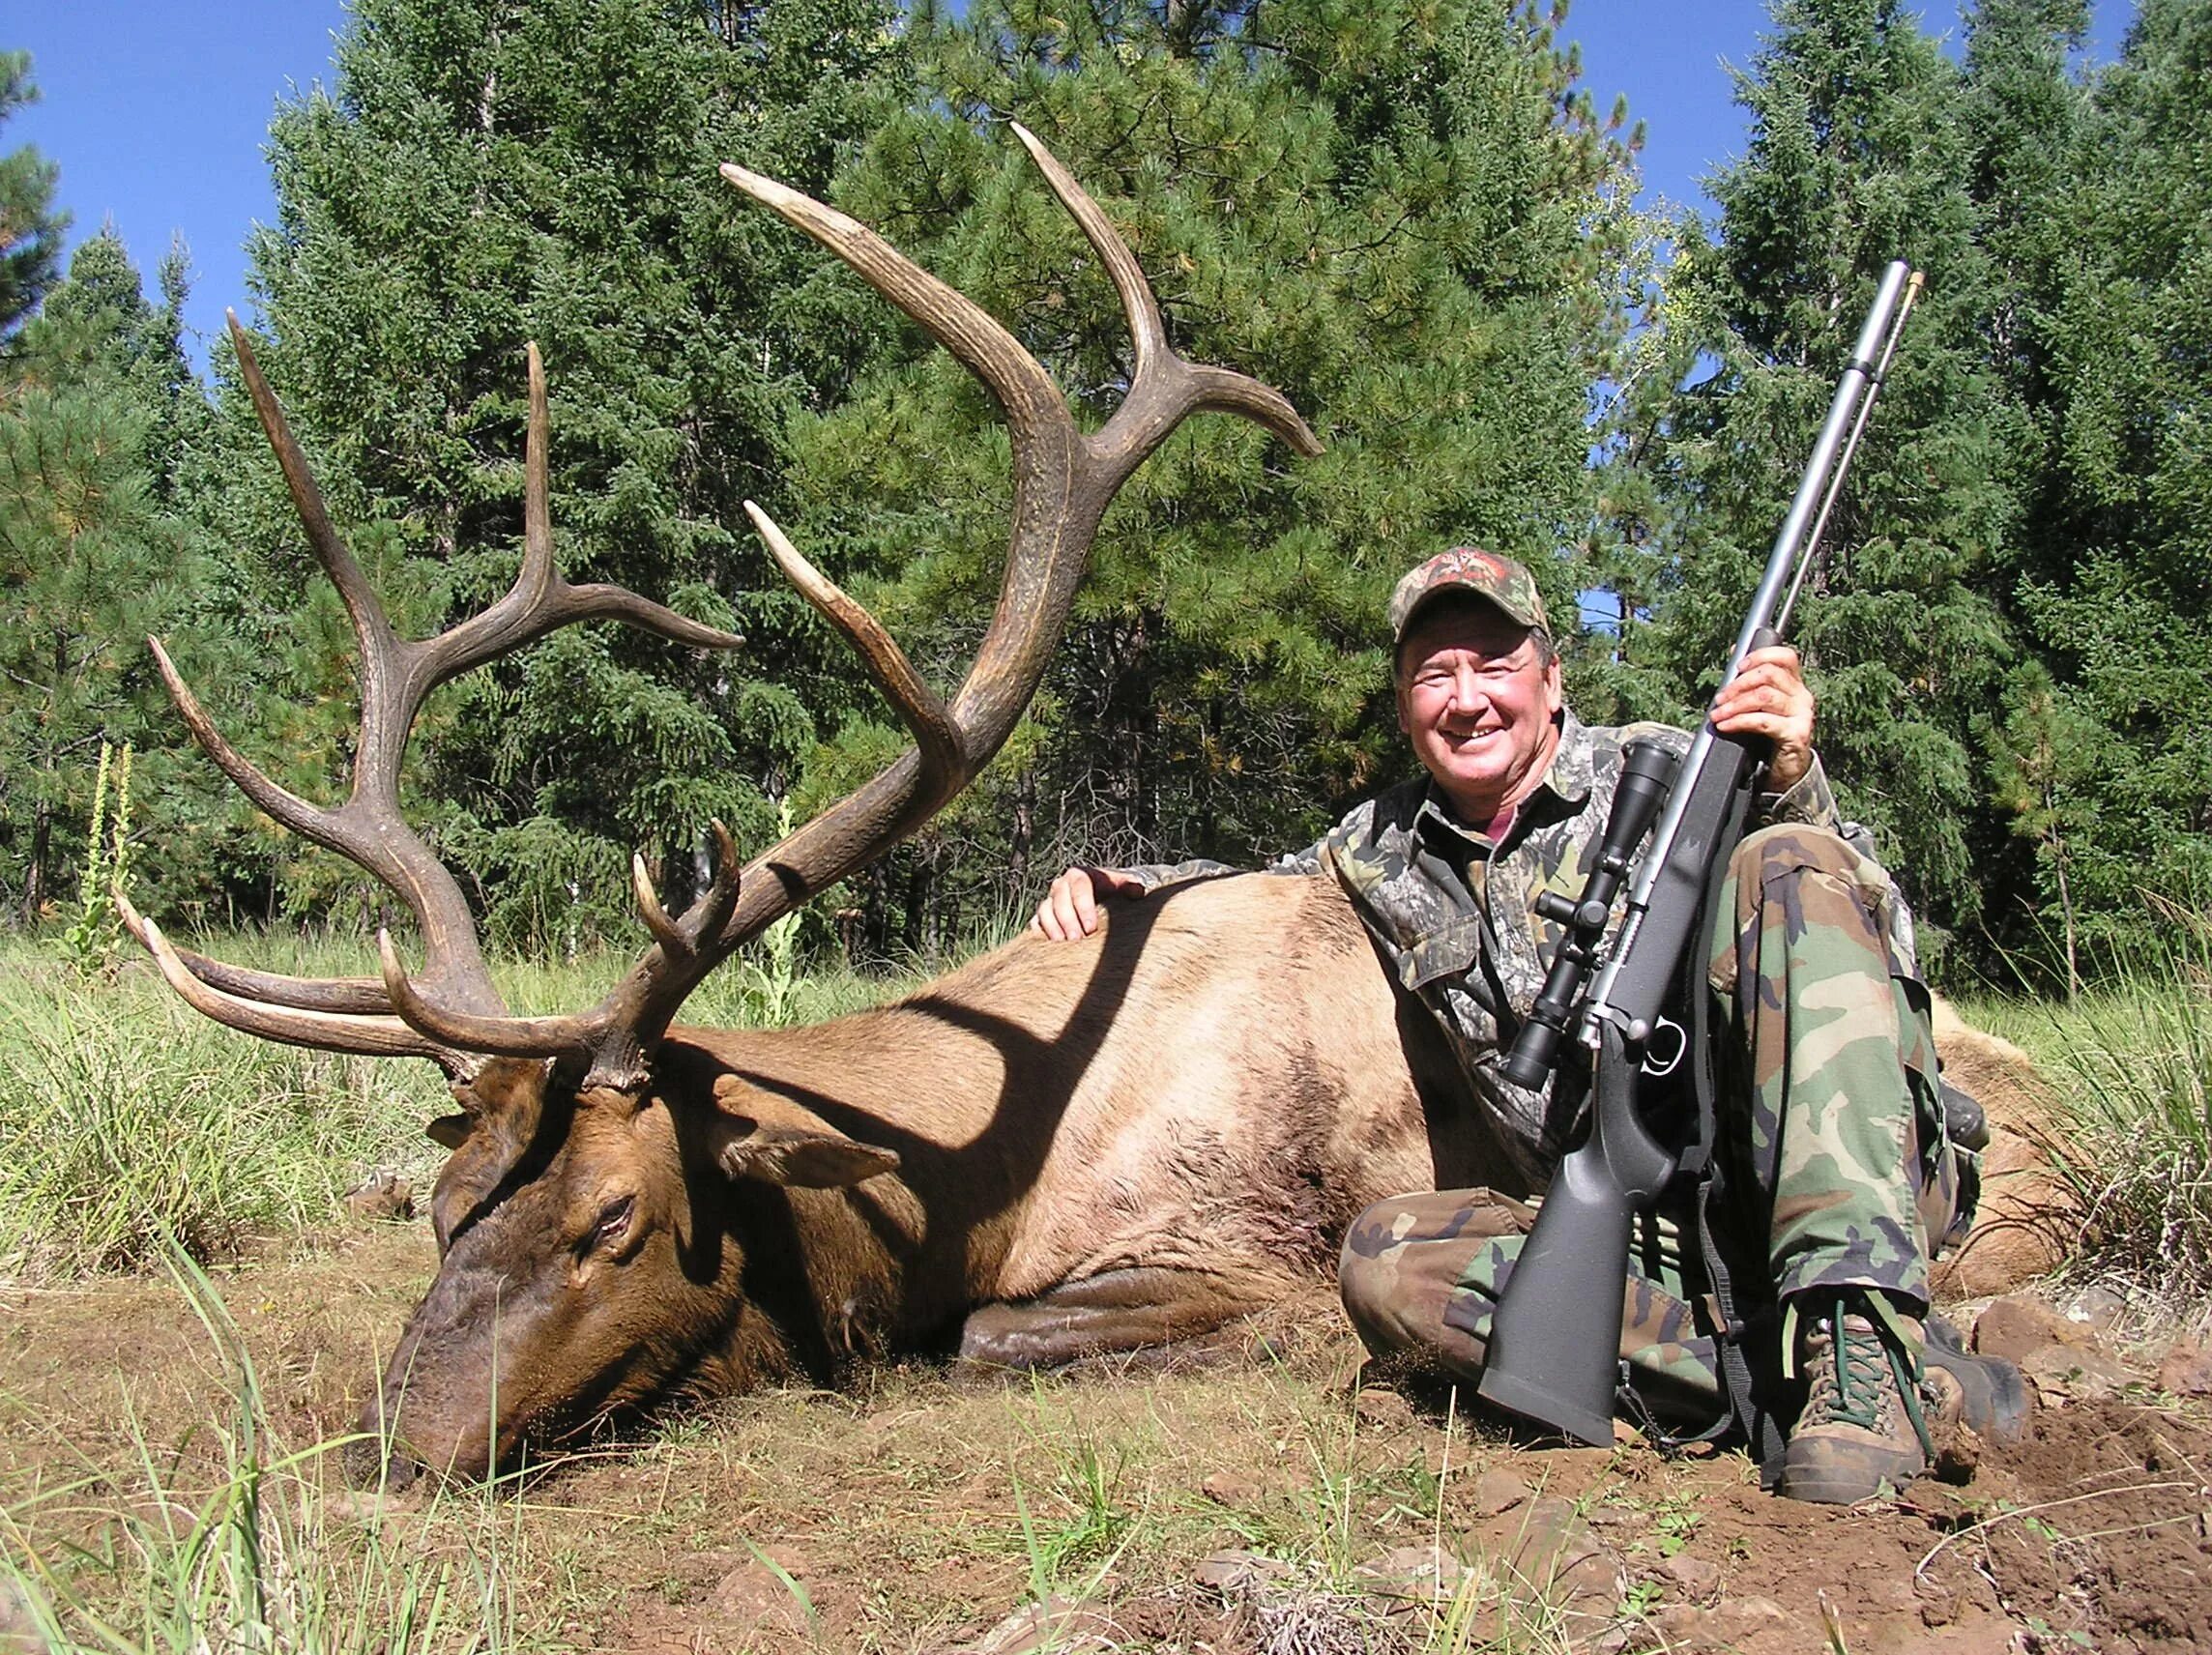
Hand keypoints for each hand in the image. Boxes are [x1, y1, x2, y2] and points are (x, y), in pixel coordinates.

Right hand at [1030, 866, 1144, 940]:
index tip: (1092, 928)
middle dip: (1067, 921)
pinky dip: (1040, 934)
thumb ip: (1130, 887)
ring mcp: (1050, 901)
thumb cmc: (1112, 894)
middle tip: (1077, 940)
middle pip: (1059, 900)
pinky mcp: (1042, 916)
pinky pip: (1035, 923)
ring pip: (1044, 911)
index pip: (1080, 887)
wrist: (1099, 899)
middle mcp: (1061, 886)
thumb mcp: (1122, 887)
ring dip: (1053, 929)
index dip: (1084, 907)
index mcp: (1080, 875)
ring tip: (1062, 946)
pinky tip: (1050, 949)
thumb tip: (1137, 891)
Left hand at [1709, 644, 1815, 794]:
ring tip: (1718, 714)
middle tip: (1720, 698)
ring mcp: (1801, 714)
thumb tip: (1735, 652)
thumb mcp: (1762, 705)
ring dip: (1735, 704)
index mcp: (1795, 684)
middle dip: (1738, 684)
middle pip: (1770, 674)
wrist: (1787, 769)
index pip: (1785, 657)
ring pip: (1765, 696)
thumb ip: (1752, 681)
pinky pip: (1764, 721)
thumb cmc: (1771, 735)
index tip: (1738, 667)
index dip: (1760, 656)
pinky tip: (1726, 725)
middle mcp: (1802, 696)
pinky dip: (1740, 721)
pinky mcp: (1796, 733)